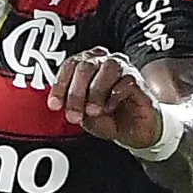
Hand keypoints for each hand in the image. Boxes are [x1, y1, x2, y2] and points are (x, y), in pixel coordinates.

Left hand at [48, 50, 163, 149]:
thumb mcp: (84, 116)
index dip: (60, 85)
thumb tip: (65, 104)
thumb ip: (74, 107)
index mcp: (86, 66)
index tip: (55, 105)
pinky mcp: (137, 80)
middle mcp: (104, 62)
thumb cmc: (109, 118)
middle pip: (86, 66)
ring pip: (107, 68)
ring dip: (96, 92)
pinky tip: (110, 108)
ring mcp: (123, 68)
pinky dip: (114, 96)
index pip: (69, 66)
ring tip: (94, 111)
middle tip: (74, 115)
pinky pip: (125, 81)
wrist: (134, 131)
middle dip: (76, 93)